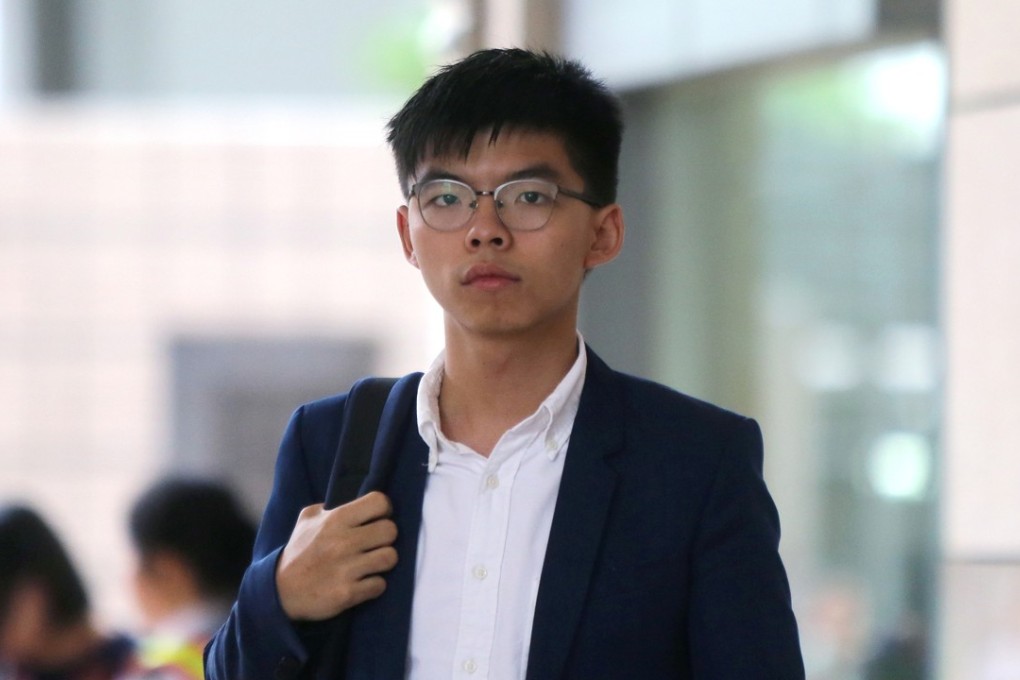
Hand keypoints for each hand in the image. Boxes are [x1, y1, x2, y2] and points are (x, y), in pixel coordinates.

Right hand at [275, 491, 397, 620]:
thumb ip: (328, 507)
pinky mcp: (348, 593)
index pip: (379, 502)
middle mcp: (343, 542)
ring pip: (390, 557)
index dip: (383, 509)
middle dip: (386, 537)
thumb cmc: (298, 552)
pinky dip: (375, 585)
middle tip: (375, 543)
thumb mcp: (306, 520)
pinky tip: (364, 582)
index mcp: (336, 519)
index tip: (377, 518)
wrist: (280, 591)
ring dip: (383, 561)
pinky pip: (379, 585)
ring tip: (373, 563)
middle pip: (390, 530)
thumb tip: (351, 500)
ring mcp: (347, 569)